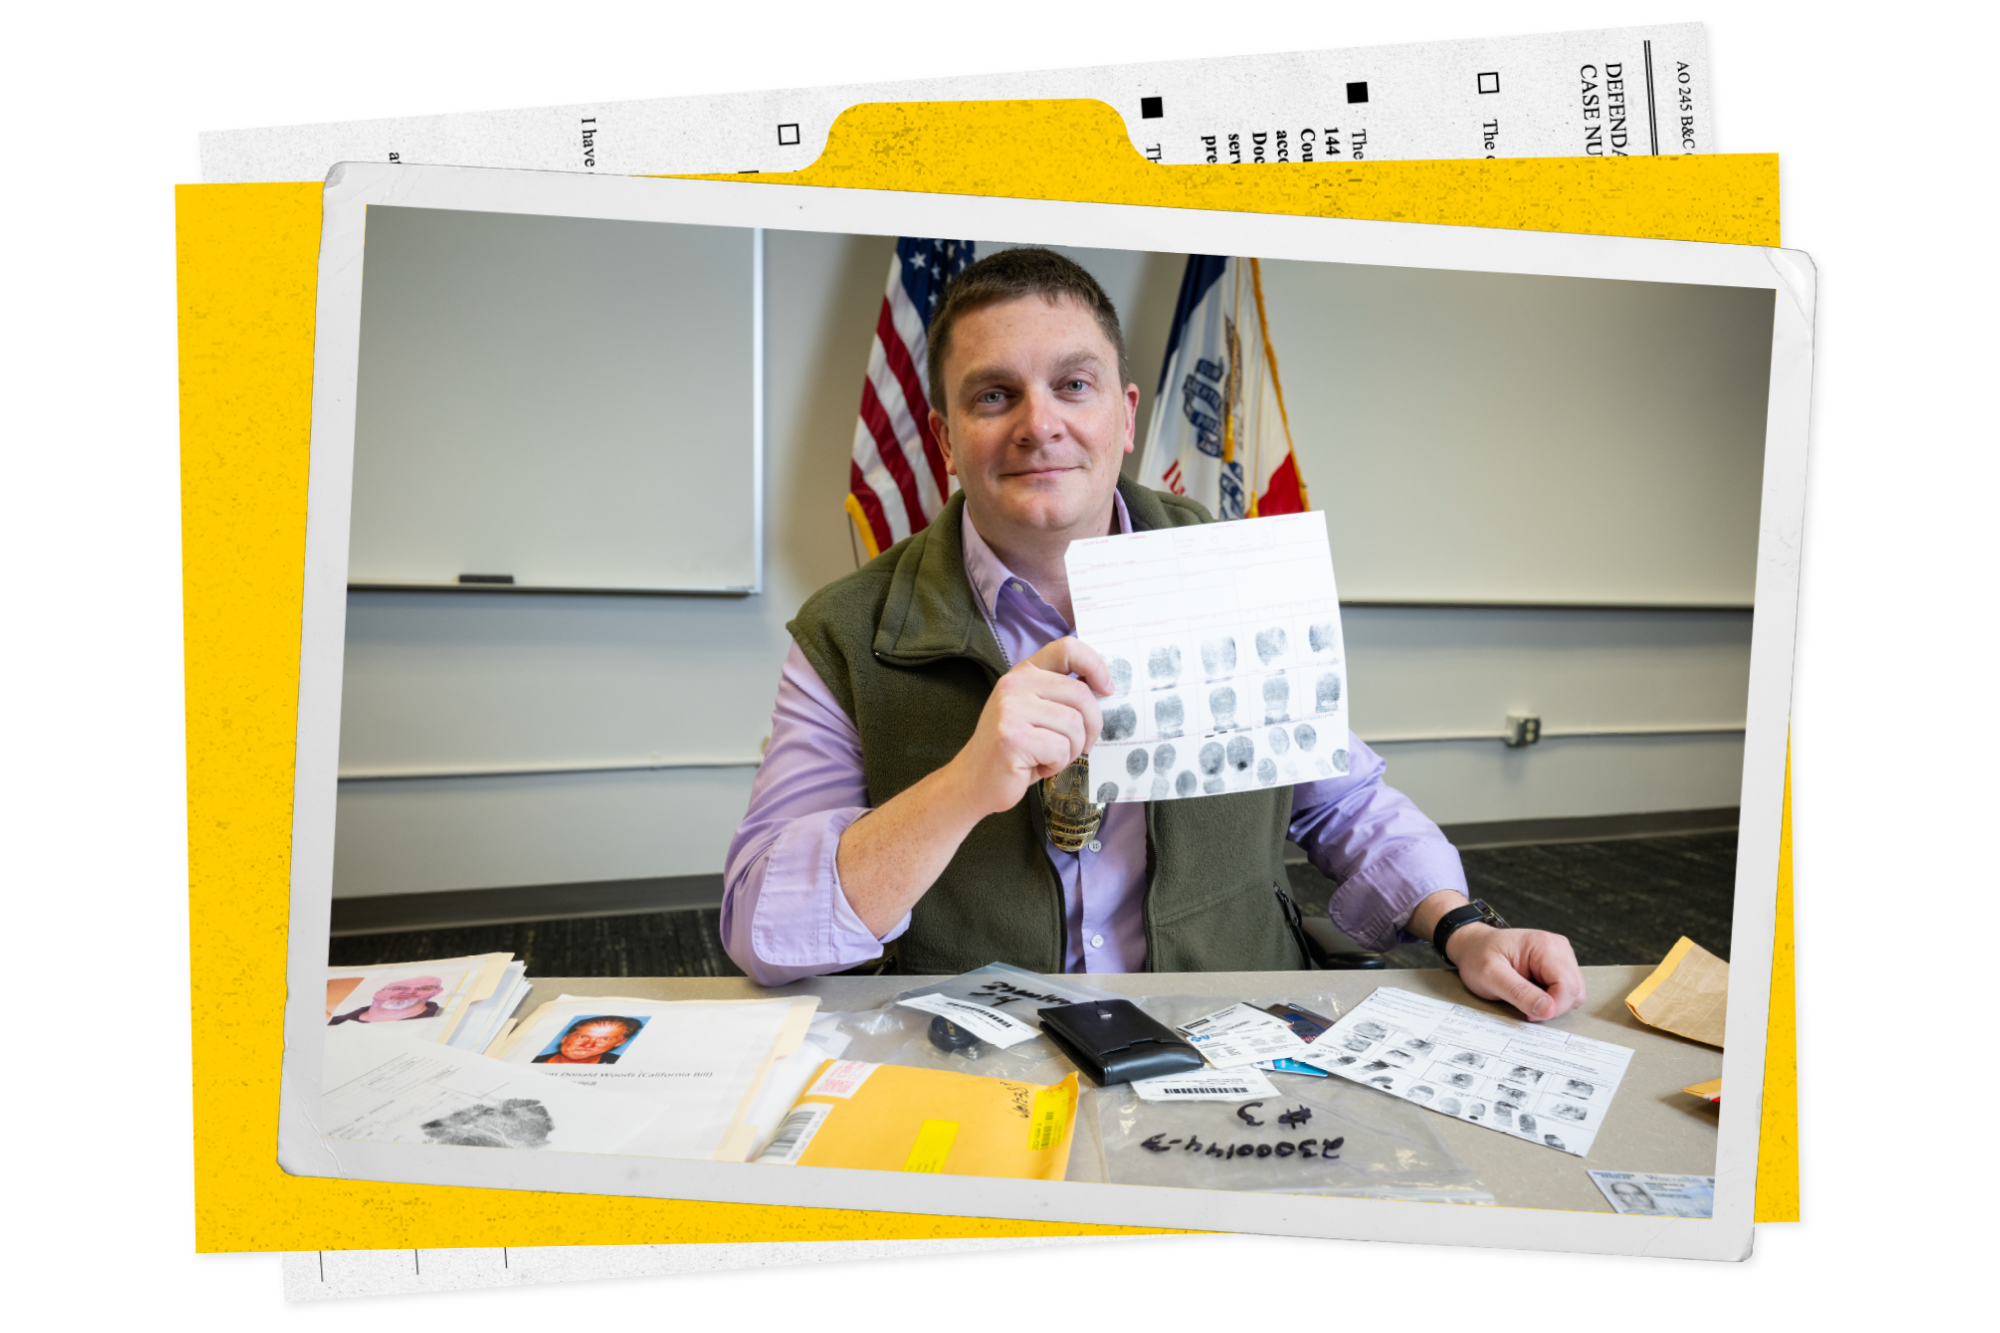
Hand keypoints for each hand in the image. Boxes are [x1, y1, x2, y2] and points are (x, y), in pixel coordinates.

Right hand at [946, 637, 1111, 816]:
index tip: (1107, 689)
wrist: (974, 780)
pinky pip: (1060, 749)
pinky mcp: (1012, 738)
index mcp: (1024, 672)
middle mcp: (1015, 684)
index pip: (1068, 649)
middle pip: (1081, 695)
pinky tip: (1038, 766)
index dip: (1095, 666)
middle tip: (1081, 744)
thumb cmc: (1015, 748)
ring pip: (1074, 725)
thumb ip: (1061, 695)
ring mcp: (1010, 710)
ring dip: (1071, 750)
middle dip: (1091, 727)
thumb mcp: (1036, 711)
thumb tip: (1105, 689)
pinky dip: (1057, 764)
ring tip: (1049, 756)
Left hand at [1447, 925, 1585, 1021]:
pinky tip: (1532, 991)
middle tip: (1525, 1004)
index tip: (1530, 1013)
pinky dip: (1551, 998)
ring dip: (1552, 1002)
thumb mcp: (1490, 976)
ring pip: (1574, 992)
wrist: (1473, 945)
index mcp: (1544, 945)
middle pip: (1575, 990)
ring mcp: (1561, 955)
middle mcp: (1558, 947)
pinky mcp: (1558, 964)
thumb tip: (1548, 1010)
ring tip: (1525, 994)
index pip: (1568, 986)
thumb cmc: (1478, 956)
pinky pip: (1566, 990)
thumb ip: (1519, 993)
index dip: (1554, 1007)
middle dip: (1554, 1006)